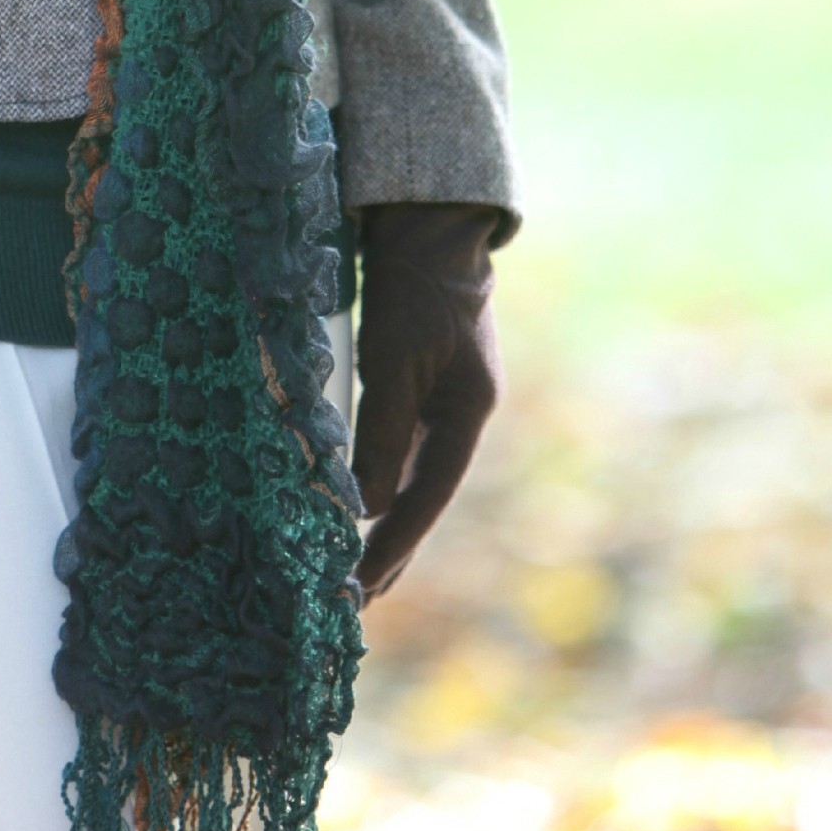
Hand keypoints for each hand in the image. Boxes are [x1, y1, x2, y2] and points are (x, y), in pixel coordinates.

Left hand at [350, 203, 502, 599]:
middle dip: (396, 546)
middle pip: (426, 494)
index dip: (396, 542)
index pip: (428, 495)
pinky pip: (403, 445)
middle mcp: (461, 413)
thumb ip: (380, 432)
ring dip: (388, 517)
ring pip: (414, 473)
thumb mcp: (393, 361)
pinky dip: (384, 477)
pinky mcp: (425, 381)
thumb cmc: (413, 292)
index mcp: (468, 412)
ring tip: (363, 566)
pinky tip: (365, 499)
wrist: (430, 231)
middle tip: (363, 599)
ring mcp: (446, 398)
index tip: (363, 583)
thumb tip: (365, 505)